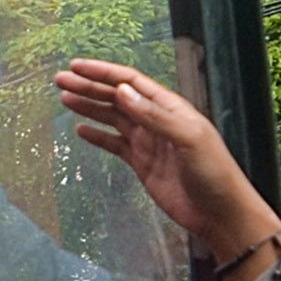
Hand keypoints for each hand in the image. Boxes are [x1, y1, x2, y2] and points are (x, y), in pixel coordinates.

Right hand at [51, 56, 280, 280]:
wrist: (219, 212)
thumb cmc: (214, 173)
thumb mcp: (188, 138)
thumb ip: (155, 115)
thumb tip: (123, 92)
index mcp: (170, 107)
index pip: (130, 82)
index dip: (103, 73)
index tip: (77, 67)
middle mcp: (156, 120)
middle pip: (117, 97)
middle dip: (89, 87)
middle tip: (61, 80)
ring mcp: (148, 142)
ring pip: (112, 117)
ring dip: (89, 106)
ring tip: (65, 98)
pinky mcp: (142, 163)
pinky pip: (115, 144)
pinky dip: (97, 136)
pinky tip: (81, 129)